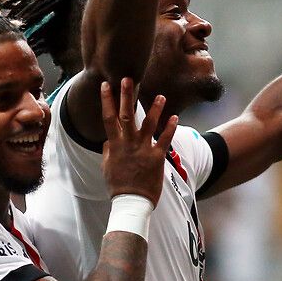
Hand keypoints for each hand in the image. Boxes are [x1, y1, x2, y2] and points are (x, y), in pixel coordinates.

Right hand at [100, 77, 178, 205]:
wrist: (132, 202)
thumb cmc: (118, 185)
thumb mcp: (107, 167)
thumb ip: (108, 151)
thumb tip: (107, 140)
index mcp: (115, 145)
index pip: (109, 118)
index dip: (107, 100)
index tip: (106, 85)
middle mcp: (128, 144)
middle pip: (126, 115)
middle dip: (126, 95)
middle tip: (128, 78)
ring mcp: (143, 150)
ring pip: (149, 125)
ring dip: (155, 109)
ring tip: (161, 96)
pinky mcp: (157, 158)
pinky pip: (164, 140)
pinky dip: (169, 128)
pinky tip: (175, 117)